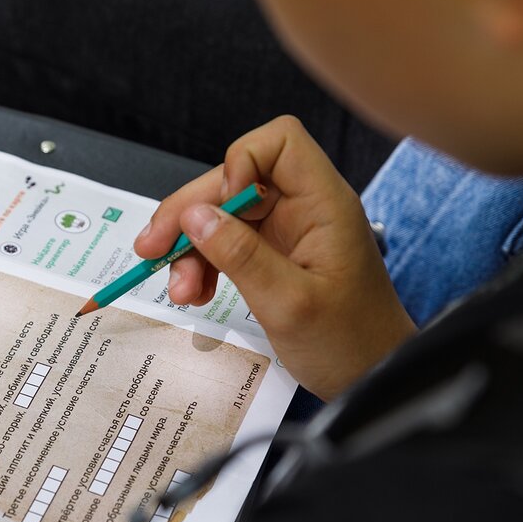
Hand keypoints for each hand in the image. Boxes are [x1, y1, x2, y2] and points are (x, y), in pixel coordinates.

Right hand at [134, 116, 414, 400]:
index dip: (238, 163)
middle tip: (151, 250)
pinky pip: (226, 245)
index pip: (278, 142)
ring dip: (190, 249)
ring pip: (222, 216)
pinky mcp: (273, 257)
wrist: (371, 379)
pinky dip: (203, 266)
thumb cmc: (349, 344)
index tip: (216, 210)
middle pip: (234, 181)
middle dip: (190, 214)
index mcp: (323, 205)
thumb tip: (194, 216)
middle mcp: (304, 209)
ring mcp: (287, 233)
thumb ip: (241, 256)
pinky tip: (194, 294)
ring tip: (180, 292)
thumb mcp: (289, 303)